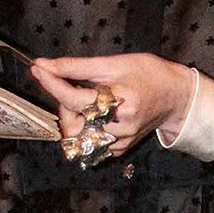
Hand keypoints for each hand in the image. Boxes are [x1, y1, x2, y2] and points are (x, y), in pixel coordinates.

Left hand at [28, 51, 192, 162]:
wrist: (175, 97)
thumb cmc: (148, 73)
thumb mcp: (114, 63)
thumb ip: (77, 67)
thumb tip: (45, 65)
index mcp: (121, 101)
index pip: (73, 98)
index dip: (51, 83)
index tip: (38, 69)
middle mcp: (120, 126)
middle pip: (71, 124)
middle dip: (64, 106)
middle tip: (74, 88)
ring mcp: (120, 141)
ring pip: (78, 138)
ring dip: (73, 119)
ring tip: (85, 103)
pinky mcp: (119, 150)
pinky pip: (89, 145)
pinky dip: (84, 130)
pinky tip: (95, 116)